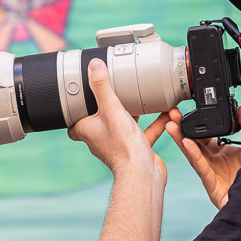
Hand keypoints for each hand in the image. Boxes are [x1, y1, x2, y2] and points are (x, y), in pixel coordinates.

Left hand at [68, 59, 169, 181]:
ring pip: (124, 124)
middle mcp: (101, 139)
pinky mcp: (136, 150)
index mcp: (87, 131)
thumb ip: (103, 87)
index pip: (75, 120)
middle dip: (109, 106)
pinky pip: (145, 132)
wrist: (143, 174)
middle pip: (101, 120)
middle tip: (115, 91)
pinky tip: (166, 113)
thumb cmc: (123, 147)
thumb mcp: (112, 109)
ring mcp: (119, 145)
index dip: (77, 109)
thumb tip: (94, 66)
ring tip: (142, 98)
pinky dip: (154, 123)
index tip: (82, 95)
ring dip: (134, 113)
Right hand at [165, 106, 240, 208]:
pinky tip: (186, 143)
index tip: (187, 111)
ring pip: (193, 155)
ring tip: (171, 126)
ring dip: (181, 139)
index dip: (196, 124)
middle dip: (182, 129)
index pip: (205, 136)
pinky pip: (202, 168)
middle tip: (172, 114)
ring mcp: (213, 174)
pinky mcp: (213, 186)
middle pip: (195, 143)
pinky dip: (193, 155)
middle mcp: (216, 163)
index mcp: (225, 153)